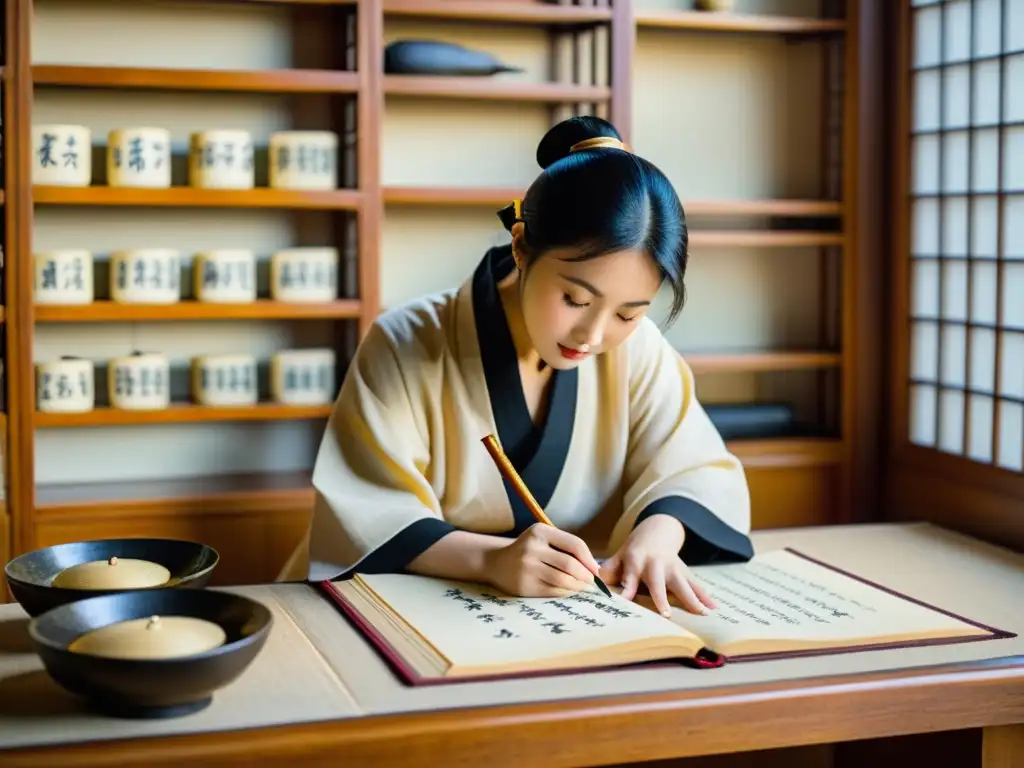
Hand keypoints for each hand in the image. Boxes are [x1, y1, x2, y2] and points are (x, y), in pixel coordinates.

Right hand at [485, 524, 600, 597]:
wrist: (496, 563)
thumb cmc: (529, 550)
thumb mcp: (544, 539)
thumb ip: (566, 548)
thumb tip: (595, 569)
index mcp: (540, 532)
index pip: (575, 544)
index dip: (589, 559)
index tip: (596, 570)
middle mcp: (532, 548)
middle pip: (570, 565)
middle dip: (586, 576)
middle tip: (592, 583)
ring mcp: (527, 567)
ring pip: (563, 580)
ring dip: (578, 586)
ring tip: (583, 588)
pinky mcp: (525, 585)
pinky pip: (553, 591)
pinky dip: (566, 593)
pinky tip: (568, 591)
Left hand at [599, 515, 715, 615]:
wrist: (658, 530)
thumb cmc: (634, 549)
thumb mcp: (619, 555)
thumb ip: (608, 570)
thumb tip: (592, 583)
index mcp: (636, 559)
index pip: (630, 577)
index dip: (627, 590)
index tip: (625, 603)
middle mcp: (655, 564)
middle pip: (658, 582)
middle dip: (662, 597)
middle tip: (666, 615)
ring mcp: (672, 568)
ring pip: (683, 583)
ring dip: (692, 598)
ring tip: (702, 613)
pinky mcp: (684, 572)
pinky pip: (696, 585)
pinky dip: (706, 597)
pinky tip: (715, 610)